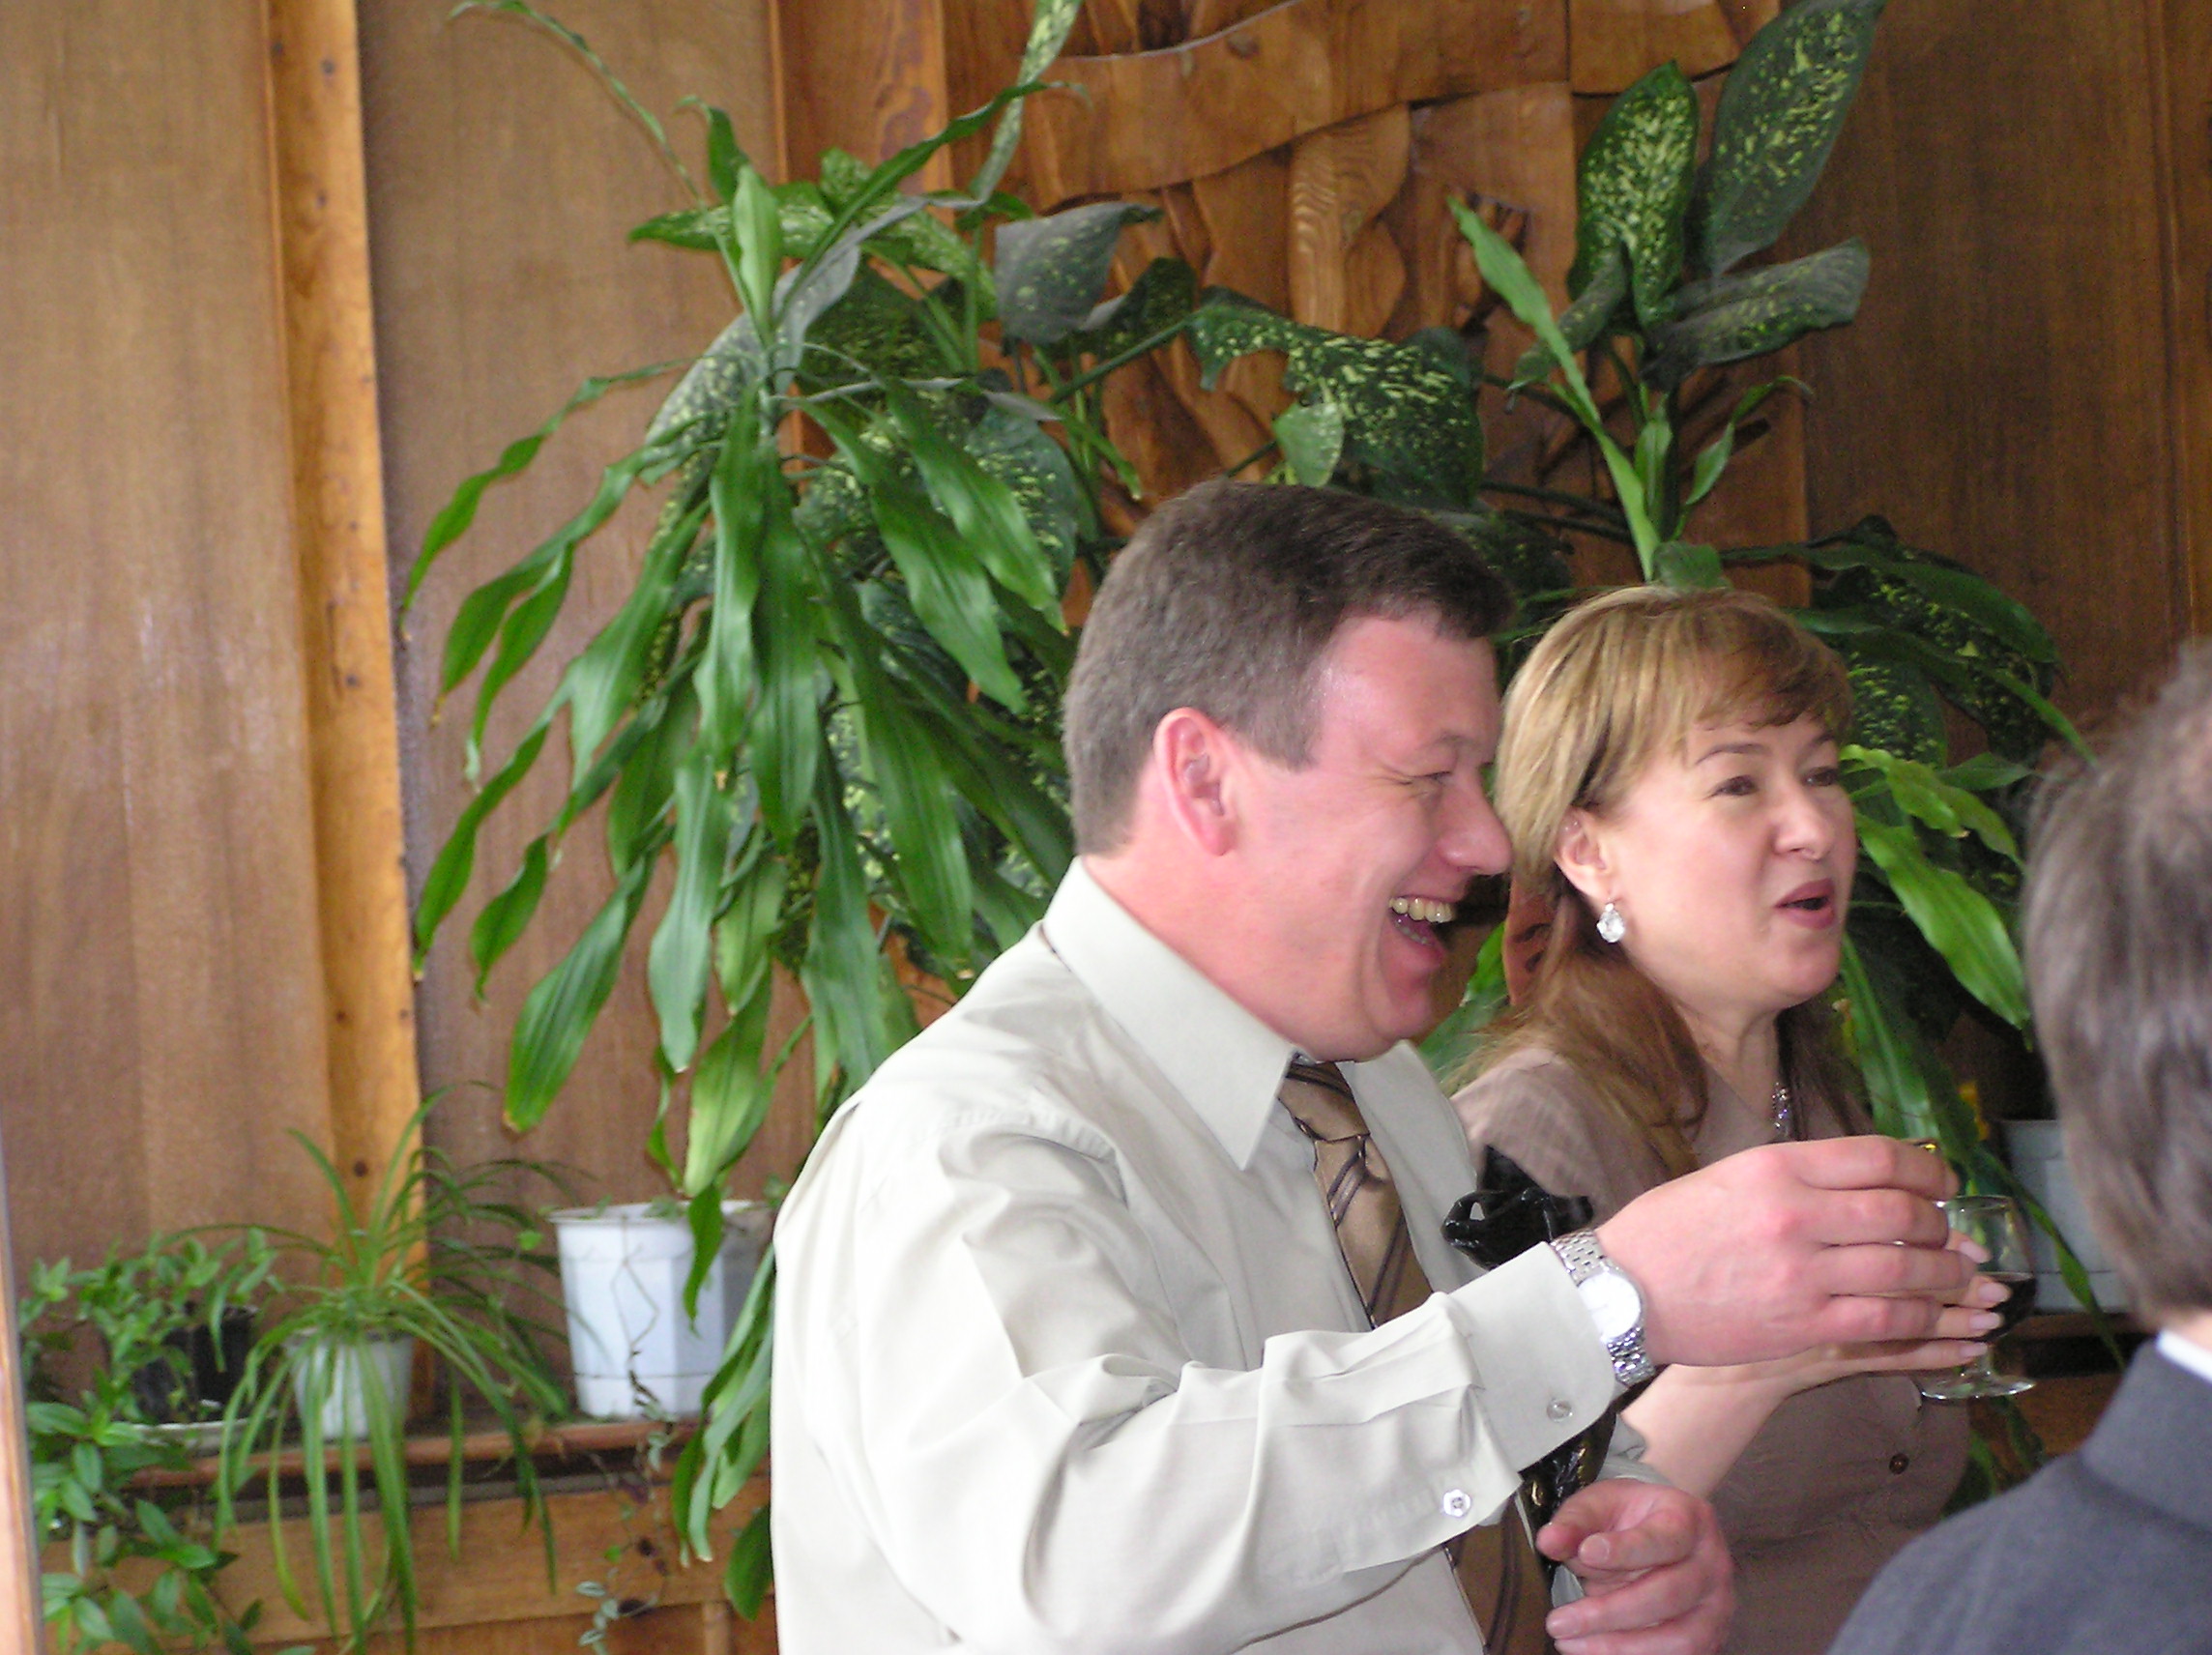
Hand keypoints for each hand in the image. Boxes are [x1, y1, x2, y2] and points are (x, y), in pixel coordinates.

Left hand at [1539, 1479, 1732, 1654]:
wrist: (1663, 1529)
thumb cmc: (1629, 1516)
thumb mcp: (1599, 1503)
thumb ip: (1575, 1522)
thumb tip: (1548, 1542)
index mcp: (1689, 1519)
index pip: (1664, 1538)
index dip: (1625, 1549)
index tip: (1585, 1552)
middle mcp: (1712, 1563)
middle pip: (1668, 1594)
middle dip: (1609, 1612)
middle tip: (1558, 1621)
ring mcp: (1715, 1605)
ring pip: (1678, 1638)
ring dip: (1620, 1646)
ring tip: (1569, 1643)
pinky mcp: (1708, 1637)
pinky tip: (1593, 1652)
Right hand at [1595, 1136, 1973, 1365]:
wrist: (1620, 1292)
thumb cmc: (1667, 1231)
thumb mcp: (1728, 1176)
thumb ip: (1794, 1177)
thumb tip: (1864, 1185)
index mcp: (1776, 1166)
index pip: (1879, 1158)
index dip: (1928, 1169)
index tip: (1942, 1181)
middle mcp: (1795, 1213)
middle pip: (1903, 1212)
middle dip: (1940, 1224)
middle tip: (1949, 1234)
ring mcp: (1802, 1272)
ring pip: (1905, 1269)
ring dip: (1943, 1273)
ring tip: (1956, 1275)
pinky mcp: (1803, 1323)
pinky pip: (1885, 1319)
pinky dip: (1920, 1316)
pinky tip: (1929, 1314)